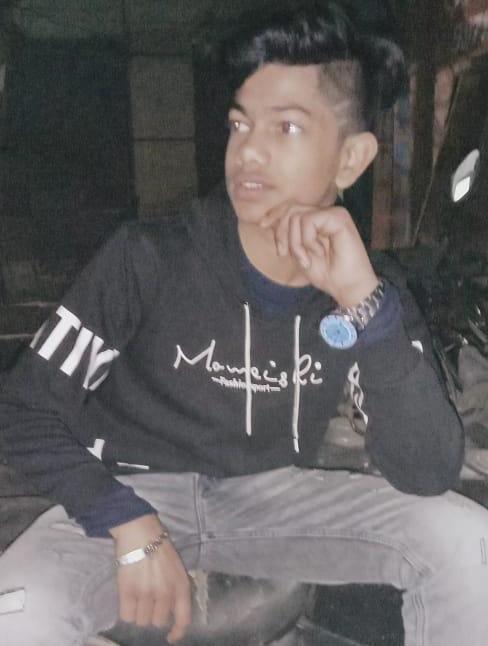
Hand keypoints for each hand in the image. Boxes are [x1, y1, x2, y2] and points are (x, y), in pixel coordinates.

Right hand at [110, 514, 190, 642]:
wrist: (141, 532)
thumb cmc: (160, 547)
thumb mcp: (177, 568)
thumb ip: (176, 589)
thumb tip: (172, 611)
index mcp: (181, 585)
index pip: (183, 619)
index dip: (177, 632)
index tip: (170, 636)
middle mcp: (166, 593)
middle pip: (158, 622)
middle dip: (153, 613)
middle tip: (148, 598)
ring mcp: (146, 593)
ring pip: (142, 621)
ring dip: (139, 612)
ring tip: (137, 594)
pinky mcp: (128, 592)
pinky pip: (126, 616)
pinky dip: (126, 610)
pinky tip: (128, 596)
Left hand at [261, 202, 378, 306]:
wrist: (346, 287)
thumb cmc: (326, 273)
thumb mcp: (298, 253)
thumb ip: (288, 236)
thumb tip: (268, 221)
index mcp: (316, 220)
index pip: (290, 207)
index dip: (274, 215)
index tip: (263, 226)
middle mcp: (325, 213)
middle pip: (291, 209)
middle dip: (282, 233)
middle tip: (284, 254)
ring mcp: (333, 213)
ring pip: (298, 216)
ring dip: (295, 242)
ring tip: (305, 260)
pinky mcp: (339, 217)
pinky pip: (309, 221)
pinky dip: (307, 240)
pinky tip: (318, 252)